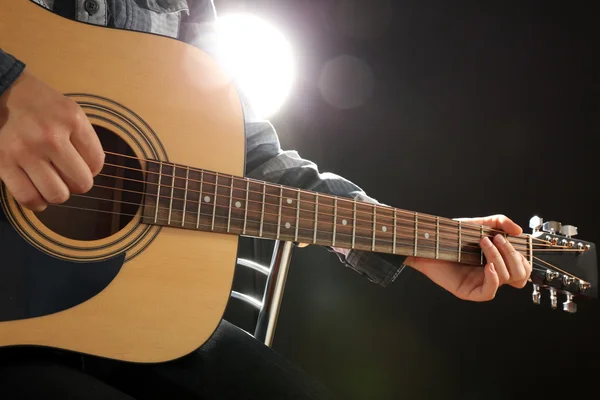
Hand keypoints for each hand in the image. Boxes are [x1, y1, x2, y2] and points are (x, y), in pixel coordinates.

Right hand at [0, 69, 103, 210]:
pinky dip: (37, 203)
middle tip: (66, 174)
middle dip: (77, 183)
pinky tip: (38, 195)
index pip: (97, 163)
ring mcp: (25, 150)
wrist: (2, 92)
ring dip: (58, 193)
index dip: (91, 168)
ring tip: (52, 182)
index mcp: (72, 119)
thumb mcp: (70, 112)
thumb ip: (84, 139)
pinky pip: (28, 197)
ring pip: (57, 194)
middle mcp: (50, 135)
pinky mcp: (3, 162)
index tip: (80, 162)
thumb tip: (93, 171)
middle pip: (81, 183)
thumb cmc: (41, 106)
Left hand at [404, 214, 530, 301]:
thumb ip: (499, 222)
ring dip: (499, 258)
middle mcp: (491, 274)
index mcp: (496, 262)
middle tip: (496, 239)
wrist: (427, 242)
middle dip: (511, 254)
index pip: (523, 268)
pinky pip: (489, 292)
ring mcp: (480, 284)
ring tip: (484, 243)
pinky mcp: (469, 291)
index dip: (522, 256)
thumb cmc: (449, 236)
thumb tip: (518, 230)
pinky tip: (488, 266)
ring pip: (506, 279)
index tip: (509, 238)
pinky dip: (493, 278)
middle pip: (519, 275)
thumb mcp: (477, 224)